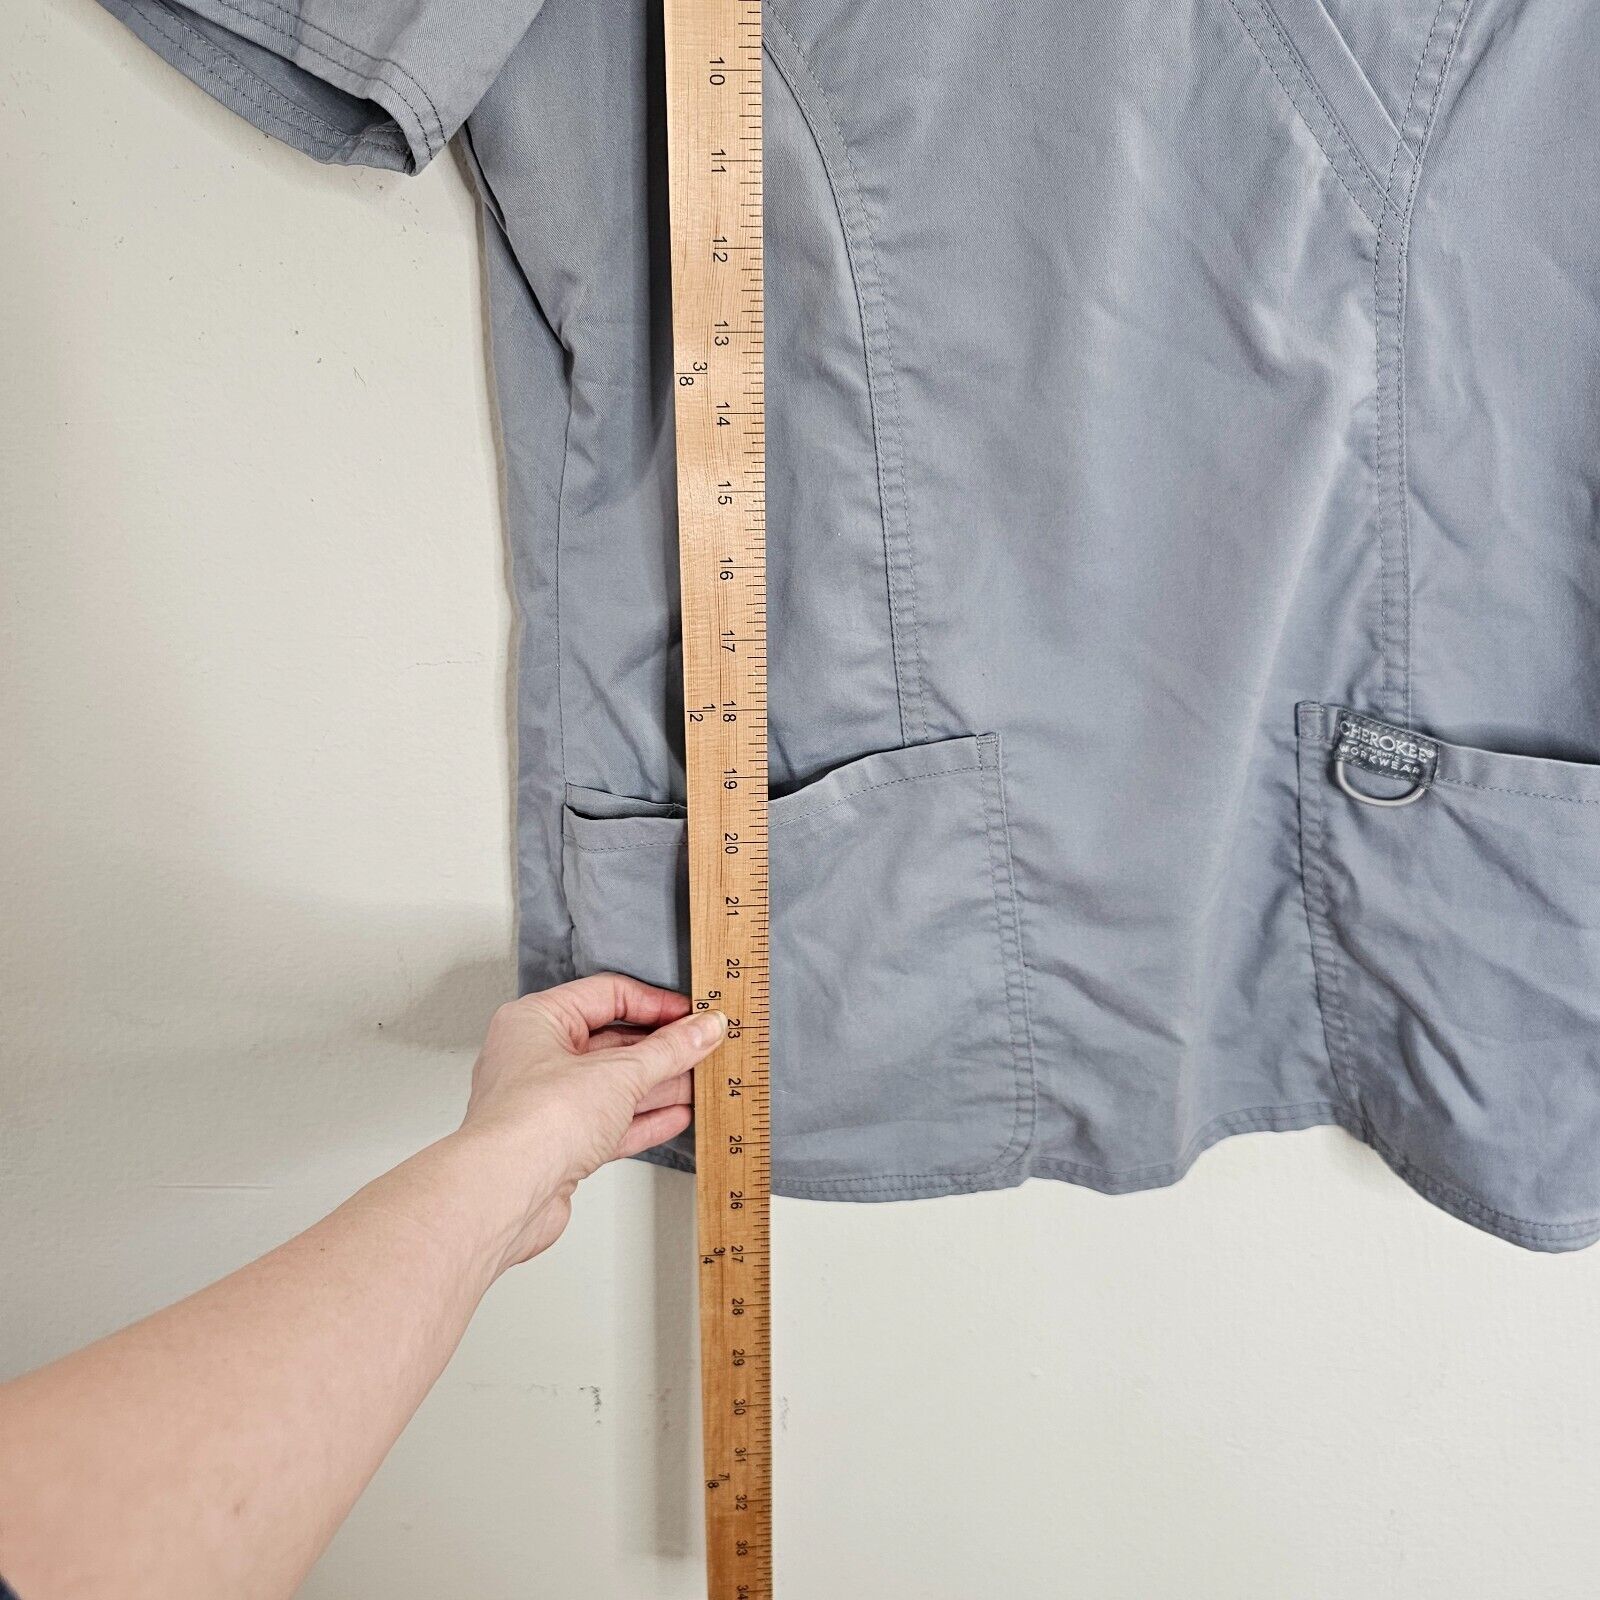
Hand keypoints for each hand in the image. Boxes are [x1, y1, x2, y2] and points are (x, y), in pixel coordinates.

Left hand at [458, 973, 725, 1267]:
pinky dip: (643, 1120)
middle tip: (701, 1048)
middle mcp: (535, 1058)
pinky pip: (609, 1123)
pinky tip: (675, 1116)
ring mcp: (547, 1104)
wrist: (506, 1194)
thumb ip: (669, 1050)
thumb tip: (702, 1029)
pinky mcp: (559, 1144)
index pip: (606, 996)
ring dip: (658, 1086)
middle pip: (612, 1042)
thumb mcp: (619, 1073)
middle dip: (660, 1049)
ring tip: (697, 1083)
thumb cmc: (533, 1122)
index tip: (692, 1014)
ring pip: (612, 1086)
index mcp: (536, 1020)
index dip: (654, 1003)